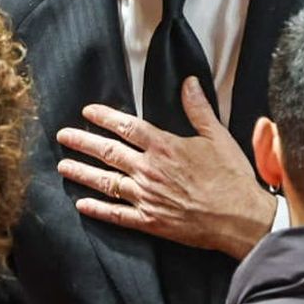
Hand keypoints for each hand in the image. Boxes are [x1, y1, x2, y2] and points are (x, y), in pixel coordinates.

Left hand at [56, 77, 276, 257]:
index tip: (88, 111)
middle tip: (63, 136)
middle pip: (108, 152)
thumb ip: (199, 109)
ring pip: (106, 182)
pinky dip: (97, 209)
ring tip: (63, 166)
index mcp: (165, 147)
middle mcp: (150, 170)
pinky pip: (116, 214)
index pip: (127, 126)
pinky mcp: (150, 221)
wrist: (239, 218)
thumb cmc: (232, 177)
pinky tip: (82, 205)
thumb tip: (189, 82)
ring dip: (82, 173)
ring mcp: (147, 197)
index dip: (105, 117)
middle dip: (83, 142)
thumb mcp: (218, 137)